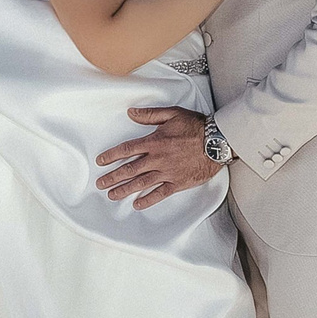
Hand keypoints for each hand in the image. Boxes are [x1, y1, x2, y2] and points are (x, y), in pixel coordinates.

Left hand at [95, 106, 223, 209]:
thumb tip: (131, 113)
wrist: (216, 142)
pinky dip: (148, 200)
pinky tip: (138, 204)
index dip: (111, 156)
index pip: (127, 150)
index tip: (101, 162)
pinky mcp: (178, 183)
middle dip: (112, 177)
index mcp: (154, 142)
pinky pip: (160, 193)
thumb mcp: (172, 114)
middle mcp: (157, 159)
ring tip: (112, 195)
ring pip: (141, 183)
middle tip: (100, 184)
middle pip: (130, 170)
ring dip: (125, 190)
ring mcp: (167, 172)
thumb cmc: (196, 127)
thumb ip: (150, 115)